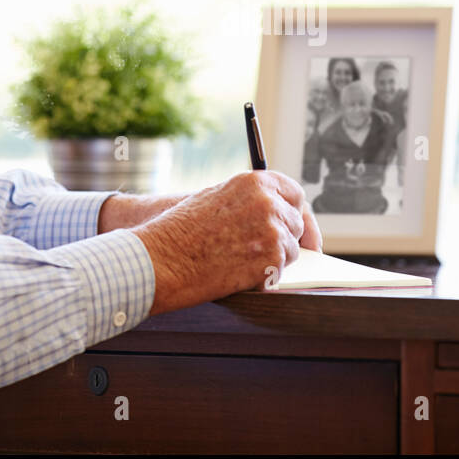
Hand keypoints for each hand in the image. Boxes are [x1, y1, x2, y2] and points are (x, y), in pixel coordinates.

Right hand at [132, 170, 320, 315]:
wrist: (162, 259)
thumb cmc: (180, 231)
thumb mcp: (216, 198)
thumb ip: (249, 199)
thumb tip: (276, 212)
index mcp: (255, 182)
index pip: (294, 193)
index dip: (293, 210)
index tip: (294, 223)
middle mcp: (268, 202)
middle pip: (296, 223)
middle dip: (282, 237)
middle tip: (256, 249)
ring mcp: (272, 231)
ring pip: (292, 250)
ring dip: (274, 259)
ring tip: (239, 261)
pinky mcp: (272, 260)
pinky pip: (281, 271)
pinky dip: (265, 277)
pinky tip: (238, 273)